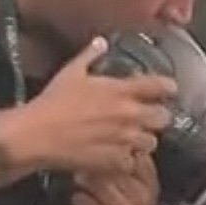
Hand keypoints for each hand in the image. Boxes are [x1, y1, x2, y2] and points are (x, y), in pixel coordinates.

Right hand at [19, 47, 171, 180]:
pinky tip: (115, 154)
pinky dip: (127, 159)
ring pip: (152, 142)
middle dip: (156, 117)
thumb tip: (101, 42)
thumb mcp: (70, 73)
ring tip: (128, 138)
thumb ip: (89, 56)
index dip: (167, 88)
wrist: (37, 134)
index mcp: (121, 91)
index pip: (161, 86)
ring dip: (142, 139)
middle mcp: (130, 115)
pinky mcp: (119, 160)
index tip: (167, 89)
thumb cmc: (53, 101)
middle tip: (145, 117)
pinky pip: (134, 161)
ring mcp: (127, 140)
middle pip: (164, 118)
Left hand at [70, 144, 157, 204]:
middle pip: (108, 164)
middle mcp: (140, 196)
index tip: (98, 145)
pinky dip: (78, 201)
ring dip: (82, 181)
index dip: (111, 145)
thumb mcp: (138, 189)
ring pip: (92, 180)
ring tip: (84, 186)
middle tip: (85, 167)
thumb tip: (107, 134)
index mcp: (149, 184)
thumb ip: (128, 165)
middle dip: (92, 162)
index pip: (130, 152)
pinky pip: (81, 200)